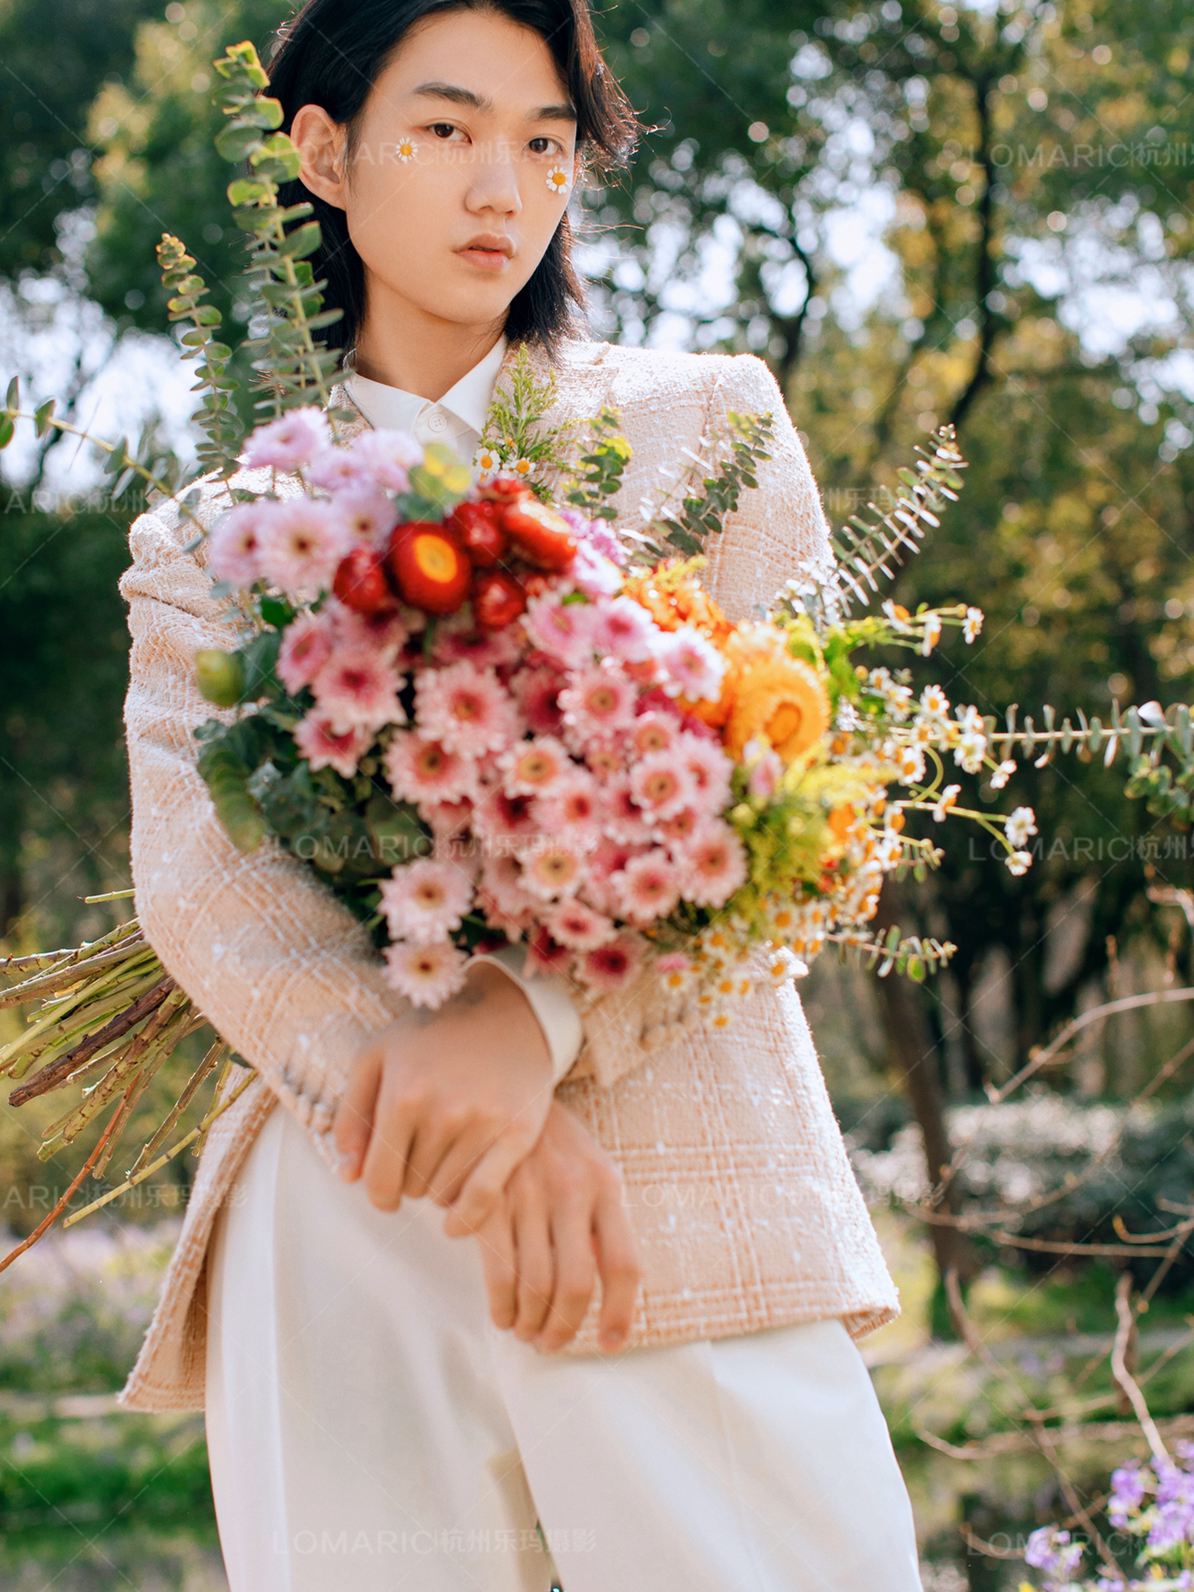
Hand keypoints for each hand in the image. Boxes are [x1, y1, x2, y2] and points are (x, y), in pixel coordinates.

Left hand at [334, 963, 553, 1230]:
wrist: (506, 1011)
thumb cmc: (432, 1035)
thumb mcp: (377, 1057)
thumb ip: (352, 1115)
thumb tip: (347, 1175)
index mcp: (403, 1095)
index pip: (380, 1177)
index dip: (379, 1194)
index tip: (386, 1193)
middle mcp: (442, 1112)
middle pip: (413, 1187)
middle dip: (412, 1180)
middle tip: (423, 1156)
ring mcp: (483, 1124)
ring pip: (445, 1194)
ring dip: (439, 1189)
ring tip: (445, 1161)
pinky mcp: (518, 1133)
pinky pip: (484, 1196)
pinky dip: (466, 1219)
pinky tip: (456, 1224)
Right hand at [467, 1100, 641, 1353]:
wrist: (507, 1088)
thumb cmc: (556, 1143)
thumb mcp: (593, 1169)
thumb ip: (603, 1222)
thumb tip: (609, 1292)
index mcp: (606, 1184)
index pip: (624, 1264)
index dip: (620, 1313)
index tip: (611, 1342)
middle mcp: (571, 1189)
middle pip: (575, 1284)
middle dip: (564, 1328)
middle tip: (552, 1343)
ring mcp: (528, 1192)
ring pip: (534, 1285)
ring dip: (530, 1323)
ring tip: (527, 1332)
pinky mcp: (487, 1198)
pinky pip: (497, 1271)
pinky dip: (501, 1306)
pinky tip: (502, 1314)